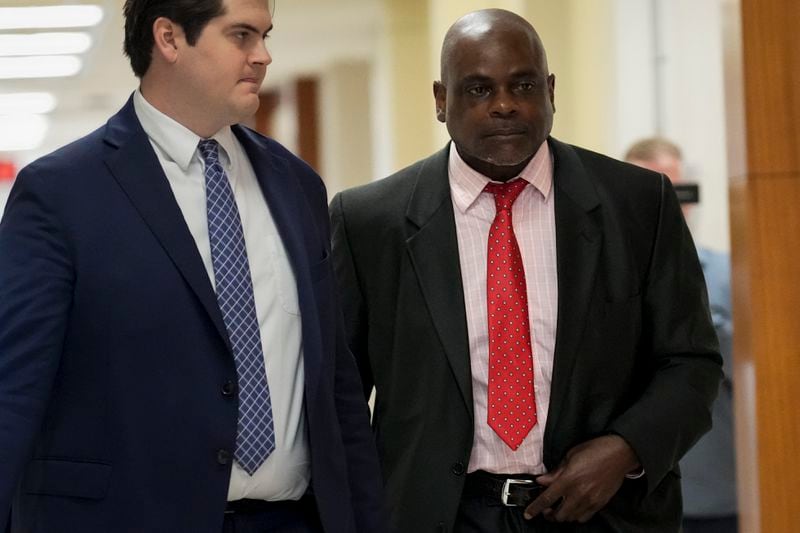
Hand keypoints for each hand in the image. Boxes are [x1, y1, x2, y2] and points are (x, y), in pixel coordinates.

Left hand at [523, 435, 639, 522]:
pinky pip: (584, 518)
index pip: (547, 499)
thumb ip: (555, 472)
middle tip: (546, 508)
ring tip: (560, 508)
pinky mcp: (600, 504)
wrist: (619, 454)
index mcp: (568, 479)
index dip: (535, 508)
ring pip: (571, 518)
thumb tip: (542, 481)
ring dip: (562, 515)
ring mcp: (590, 500)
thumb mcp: (570, 456)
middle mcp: (578, 493)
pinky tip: (574, 507)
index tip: (528, 514)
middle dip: (549, 514)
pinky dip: (576, 516)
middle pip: (558, 514)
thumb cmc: (595, 450)